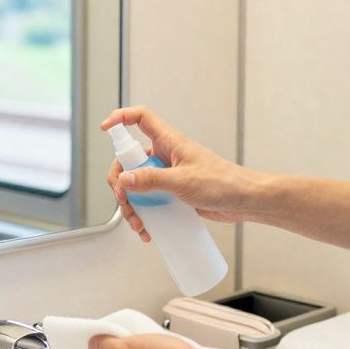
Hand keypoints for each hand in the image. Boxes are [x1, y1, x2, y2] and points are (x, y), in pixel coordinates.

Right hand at [101, 106, 261, 241]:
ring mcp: (167, 175)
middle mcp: (165, 156)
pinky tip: (148, 230)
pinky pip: (150, 202)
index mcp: (169, 142)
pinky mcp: (172, 194)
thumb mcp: (182, 181)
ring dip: (131, 206)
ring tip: (139, 224)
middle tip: (124, 200)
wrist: (244, 201)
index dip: (121, 118)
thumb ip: (152, 181)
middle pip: (129, 161)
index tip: (105, 129)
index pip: (141, 119)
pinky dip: (144, 216)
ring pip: (136, 186)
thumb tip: (124, 180)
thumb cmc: (221, 182)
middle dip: (121, 183)